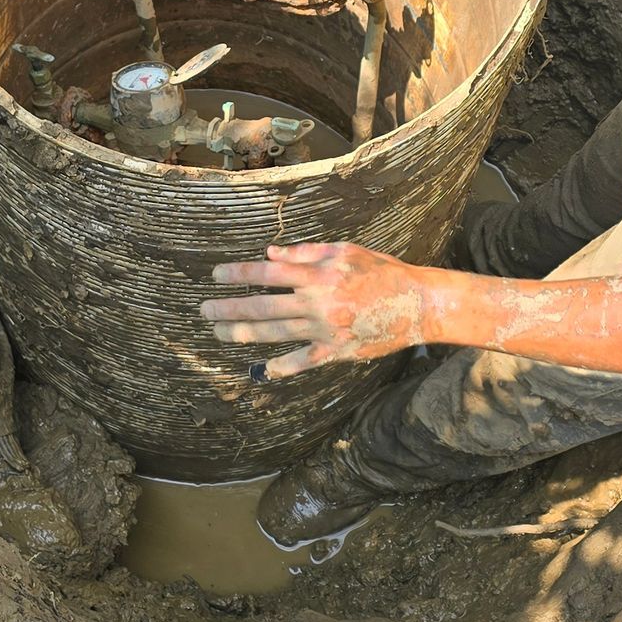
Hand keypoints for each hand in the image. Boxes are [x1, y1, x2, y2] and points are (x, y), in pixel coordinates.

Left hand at [201, 242, 432, 376]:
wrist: (417, 304)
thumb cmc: (382, 272)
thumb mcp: (345, 251)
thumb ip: (307, 252)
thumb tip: (270, 254)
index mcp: (318, 274)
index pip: (266, 273)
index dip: (237, 274)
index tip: (216, 276)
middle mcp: (317, 303)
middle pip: (262, 306)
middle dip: (229, 307)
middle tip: (204, 309)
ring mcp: (325, 330)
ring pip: (274, 333)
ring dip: (242, 333)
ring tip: (219, 333)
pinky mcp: (336, 352)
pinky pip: (302, 362)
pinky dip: (281, 367)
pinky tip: (260, 370)